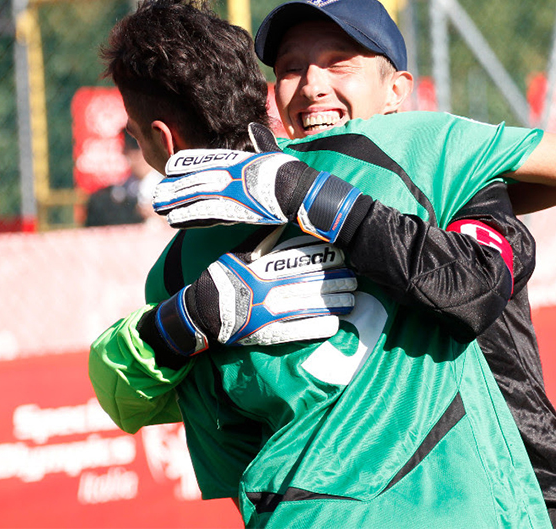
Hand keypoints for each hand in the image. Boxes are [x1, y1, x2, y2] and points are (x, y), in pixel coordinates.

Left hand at [153, 147, 292, 227]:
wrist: (298, 191)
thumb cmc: (289, 172)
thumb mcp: (273, 151)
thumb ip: (261, 140)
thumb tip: (254, 126)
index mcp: (235, 160)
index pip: (202, 160)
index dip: (184, 165)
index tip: (169, 169)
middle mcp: (227, 174)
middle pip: (193, 180)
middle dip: (173, 188)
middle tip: (156, 193)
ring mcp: (228, 193)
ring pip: (193, 197)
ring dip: (174, 202)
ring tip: (158, 206)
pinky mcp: (232, 211)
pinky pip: (204, 215)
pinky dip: (187, 217)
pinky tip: (173, 220)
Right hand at [154, 237, 356, 353]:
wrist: (199, 314)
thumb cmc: (220, 280)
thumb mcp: (238, 254)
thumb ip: (262, 242)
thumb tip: (281, 222)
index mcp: (261, 268)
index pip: (298, 260)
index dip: (323, 258)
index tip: (341, 255)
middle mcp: (267, 289)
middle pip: (309, 283)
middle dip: (335, 280)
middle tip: (355, 278)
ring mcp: (268, 312)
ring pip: (309, 306)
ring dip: (333, 303)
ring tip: (352, 300)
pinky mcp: (267, 333)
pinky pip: (297, 330)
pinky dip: (316, 326)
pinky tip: (334, 323)